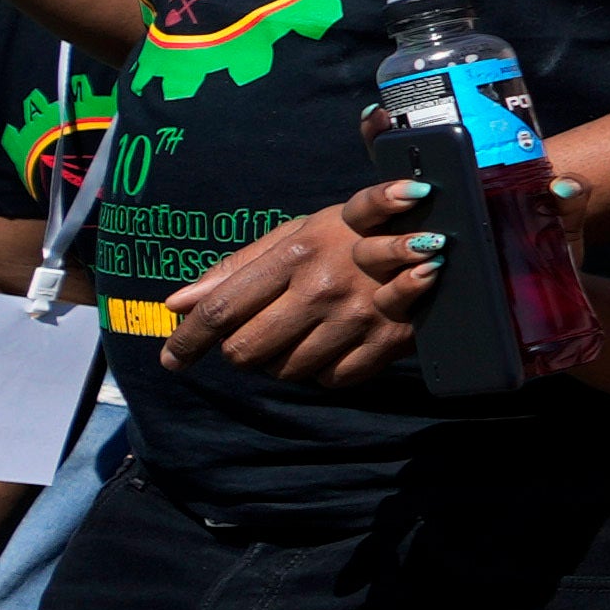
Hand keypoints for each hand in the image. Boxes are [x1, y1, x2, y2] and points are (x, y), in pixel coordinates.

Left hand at [166, 183, 440, 390]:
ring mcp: (357, 317)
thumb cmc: (349, 232)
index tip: (171, 359)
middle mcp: (321, 287)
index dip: (187, 340)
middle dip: (237, 353)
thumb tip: (176, 303)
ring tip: (296, 336)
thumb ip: (233, 269)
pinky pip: (330, 380)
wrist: (438, 230)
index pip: (220, 309)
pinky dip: (321, 371)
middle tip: (248, 340)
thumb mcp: (293, 235)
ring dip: (279, 362)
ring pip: (285, 370)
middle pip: (246, 350)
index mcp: (292, 253)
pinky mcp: (387, 342)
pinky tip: (328, 346)